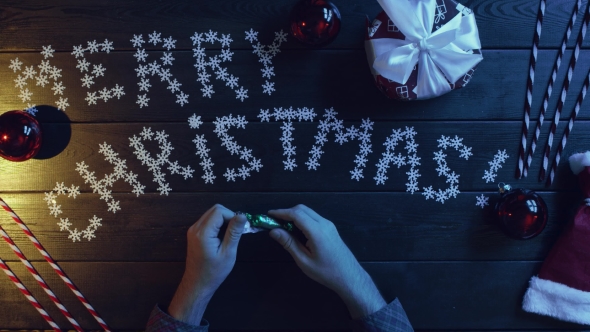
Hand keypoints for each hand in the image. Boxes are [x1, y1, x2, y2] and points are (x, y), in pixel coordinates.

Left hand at [168, 204, 246, 324]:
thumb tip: (243, 215)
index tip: (241, 229)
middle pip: (215, 210)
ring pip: (212, 214)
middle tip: (237, 231)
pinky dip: (218, 224)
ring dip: (224, 220)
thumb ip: (234, 232)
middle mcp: (195, 228)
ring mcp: (193, 230)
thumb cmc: (214, 272)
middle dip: (229, 216)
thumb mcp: (228, 253)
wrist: (197, 284)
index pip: (219, 211)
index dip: (233, 216)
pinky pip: (208, 221)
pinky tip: (223, 237)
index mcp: (203, 233)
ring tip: (231, 235)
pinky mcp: (194, 233)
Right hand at [268, 205, 385, 318]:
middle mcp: (324, 223)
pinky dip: (302, 219)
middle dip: (287, 212)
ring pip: (308, 212)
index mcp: (317, 231)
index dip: (281, 212)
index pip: (296, 214)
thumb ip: (289, 243)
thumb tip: (273, 231)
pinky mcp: (331, 228)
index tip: (268, 215)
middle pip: (302, 209)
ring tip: (283, 227)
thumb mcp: (304, 260)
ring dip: (295, 215)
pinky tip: (296, 231)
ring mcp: (329, 225)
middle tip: (274, 222)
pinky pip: (314, 218)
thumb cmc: (326, 272)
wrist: (349, 277)